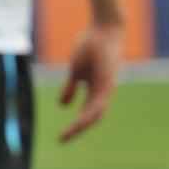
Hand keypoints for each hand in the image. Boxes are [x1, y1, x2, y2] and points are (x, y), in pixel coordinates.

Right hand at [58, 20, 122, 142]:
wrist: (104, 28)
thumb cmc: (91, 45)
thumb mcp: (76, 69)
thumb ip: (71, 87)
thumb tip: (63, 106)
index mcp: (96, 89)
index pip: (87, 113)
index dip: (75, 125)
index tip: (60, 136)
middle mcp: (104, 91)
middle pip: (92, 117)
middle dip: (77, 129)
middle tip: (61, 140)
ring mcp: (107, 86)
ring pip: (96, 113)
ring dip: (81, 125)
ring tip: (67, 135)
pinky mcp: (108, 80)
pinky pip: (99, 101)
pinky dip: (89, 112)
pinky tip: (81, 120)